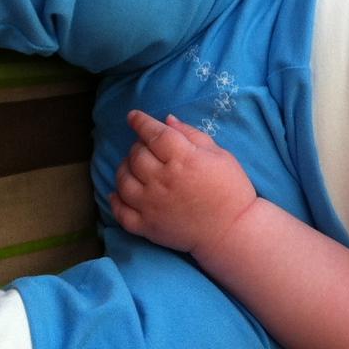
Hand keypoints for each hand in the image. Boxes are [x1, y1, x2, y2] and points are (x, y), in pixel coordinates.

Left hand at [110, 111, 256, 254]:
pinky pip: (120, 212)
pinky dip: (115, 200)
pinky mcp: (147, 226)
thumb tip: (167, 120)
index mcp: (183, 159)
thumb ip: (191, 135)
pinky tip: (120, 193)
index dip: (141, 122)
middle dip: (138, 146)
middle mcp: (163, 180)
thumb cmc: (231, 190)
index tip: (133, 116)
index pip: (154, 133)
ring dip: (124, 169)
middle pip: (136, 155)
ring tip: (135, 168)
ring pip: (123, 180)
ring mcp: (152, 204)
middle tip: (147, 148)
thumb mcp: (220, 155)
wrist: (232, 231)